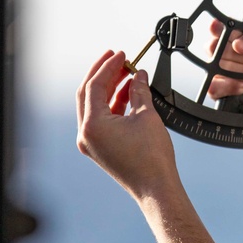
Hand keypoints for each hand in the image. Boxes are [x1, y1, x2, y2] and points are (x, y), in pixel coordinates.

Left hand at [76, 50, 179, 200]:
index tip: (121, 54)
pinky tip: (128, 93)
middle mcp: (86, 134)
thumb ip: (139, 91)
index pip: (94, 86)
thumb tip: (138, 76)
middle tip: (117, 58)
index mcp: (92, 125)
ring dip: (109, 88)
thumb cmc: (152, 158)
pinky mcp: (101, 148)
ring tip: (126, 74)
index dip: (109, 66)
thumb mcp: (147, 116)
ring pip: (94, 106)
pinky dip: (113, 104)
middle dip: (103, 73)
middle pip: (88, 94)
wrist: (156, 187)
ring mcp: (92, 143)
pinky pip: (102, 119)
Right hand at [205, 19, 242, 112]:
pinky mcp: (223, 93)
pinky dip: (230, 85)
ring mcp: (224, 74)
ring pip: (215, 65)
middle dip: (240, 53)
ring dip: (239, 69)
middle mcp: (230, 56)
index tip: (220, 28)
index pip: (222, 29)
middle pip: (216, 46)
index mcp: (241, 40)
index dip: (219, 28)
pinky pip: (213, 86)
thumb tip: (238, 43)